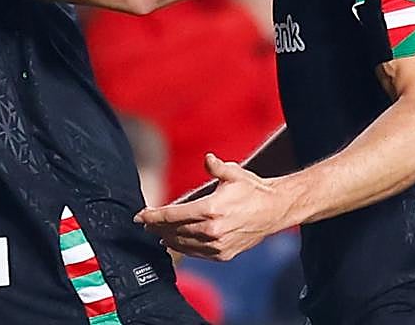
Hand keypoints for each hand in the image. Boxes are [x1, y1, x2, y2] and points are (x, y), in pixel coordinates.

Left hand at [135, 154, 294, 260]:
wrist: (274, 210)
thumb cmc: (252, 189)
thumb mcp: (233, 173)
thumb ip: (216, 166)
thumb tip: (206, 158)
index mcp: (211, 209)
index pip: (173, 215)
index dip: (153, 216)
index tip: (139, 217)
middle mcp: (212, 230)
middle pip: (174, 230)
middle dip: (157, 227)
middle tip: (145, 223)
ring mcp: (217, 245)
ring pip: (183, 244)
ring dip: (168, 238)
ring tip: (158, 233)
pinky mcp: (223, 254)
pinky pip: (197, 253)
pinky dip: (184, 248)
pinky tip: (177, 242)